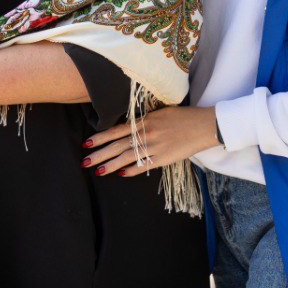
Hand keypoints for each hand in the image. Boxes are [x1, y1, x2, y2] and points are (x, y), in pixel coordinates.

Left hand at [82, 106, 219, 176]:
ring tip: (97, 171)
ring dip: (111, 165)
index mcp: (144, 121)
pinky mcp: (165, 158)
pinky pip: (145, 166)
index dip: (100, 138)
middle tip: (84, 161)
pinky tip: (121, 174)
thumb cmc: (183, 116)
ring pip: (127, 158)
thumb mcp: (160, 112)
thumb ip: (144, 120)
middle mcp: (146, 134)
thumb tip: (129, 126)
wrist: (204, 125)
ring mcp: (155, 147)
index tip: (87, 144)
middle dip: (99, 154)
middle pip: (118, 146)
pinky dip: (132, 170)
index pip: (116, 131)